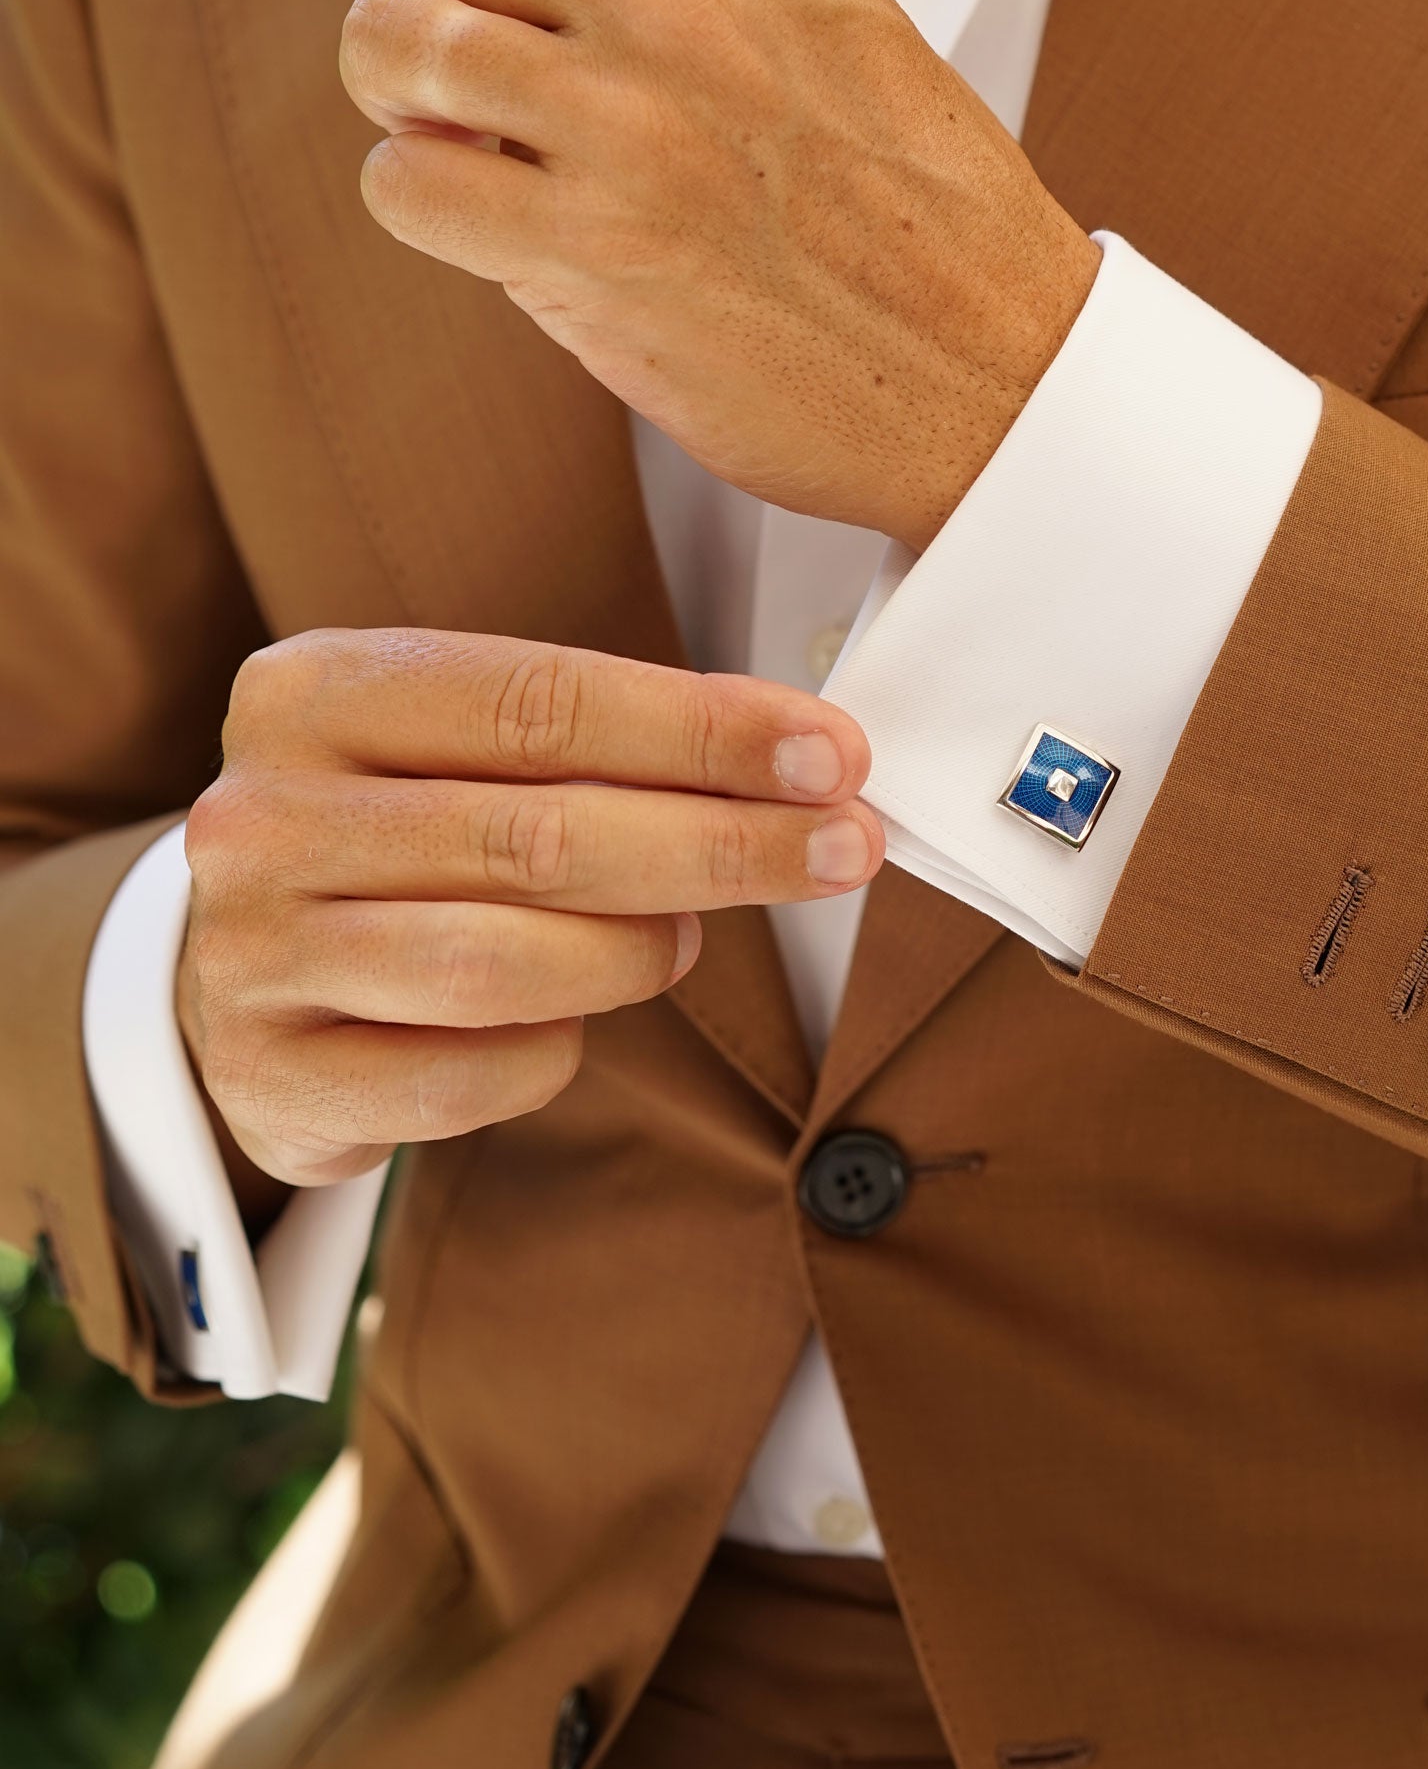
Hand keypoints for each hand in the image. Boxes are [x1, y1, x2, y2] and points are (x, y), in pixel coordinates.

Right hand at [177, 626, 882, 1202]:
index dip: (704, 731)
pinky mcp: (271, 1076)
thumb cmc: (398, 836)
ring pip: (506, 964)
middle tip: (843, 849)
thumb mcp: (463, 746)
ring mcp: (252, 952)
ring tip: (684, 940)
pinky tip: (571, 1021)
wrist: (243, 970)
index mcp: (313, 692)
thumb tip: (804, 756)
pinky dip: (554, 1050)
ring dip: (636, 953)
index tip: (832, 755)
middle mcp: (263, 815)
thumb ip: (602, 737)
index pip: (542, 703)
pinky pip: (471, 1074)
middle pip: (542, 834)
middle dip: (724, 843)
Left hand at [340, 0, 1099, 553]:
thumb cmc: (916, 211)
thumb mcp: (826, 5)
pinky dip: (419, 203)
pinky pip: (404, 183)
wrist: (994, 369)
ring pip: (390, 39)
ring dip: (393, 96)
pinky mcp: (590, 245)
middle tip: (446, 68)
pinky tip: (484, 222)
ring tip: (446, 135)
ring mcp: (629, 115)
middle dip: (413, 0)